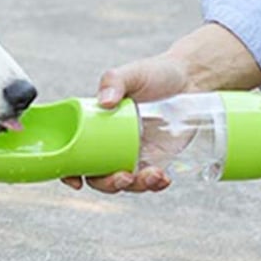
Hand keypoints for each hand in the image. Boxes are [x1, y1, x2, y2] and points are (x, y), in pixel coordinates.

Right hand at [62, 23, 260, 193]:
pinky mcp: (155, 160)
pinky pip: (149, 181)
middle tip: (123, 176)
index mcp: (95, 126)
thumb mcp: (131, 73)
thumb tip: (105, 102)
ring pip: (124, 183)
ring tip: (152, 174)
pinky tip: (164, 177)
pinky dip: (155, 185)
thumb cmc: (155, 73)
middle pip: (97, 175)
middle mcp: (109, 144)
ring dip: (134, 186)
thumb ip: (114, 82)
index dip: (69, 171)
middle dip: (107, 184)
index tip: (75, 180)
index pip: (74, 153)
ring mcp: (132, 154)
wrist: (190, 79)